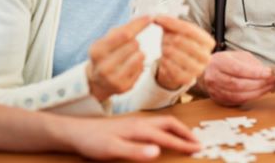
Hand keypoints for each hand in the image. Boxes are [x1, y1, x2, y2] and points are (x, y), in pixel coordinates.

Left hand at [58, 115, 199, 160]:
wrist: (76, 131)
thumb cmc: (93, 142)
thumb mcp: (113, 150)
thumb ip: (136, 151)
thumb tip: (158, 150)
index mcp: (139, 129)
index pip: (167, 136)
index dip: (183, 143)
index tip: (198, 149)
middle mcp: (140, 122)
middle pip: (169, 123)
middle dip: (185, 132)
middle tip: (198, 143)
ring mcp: (135, 122)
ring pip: (163, 122)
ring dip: (177, 129)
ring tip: (186, 138)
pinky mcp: (130, 124)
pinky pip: (156, 124)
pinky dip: (167, 129)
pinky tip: (164, 135)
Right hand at [87, 16, 151, 101]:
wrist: (97, 80)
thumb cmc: (105, 54)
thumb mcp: (107, 39)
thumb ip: (124, 28)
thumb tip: (145, 18)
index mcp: (97, 50)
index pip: (124, 34)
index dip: (139, 25)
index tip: (150, 17)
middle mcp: (104, 66)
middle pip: (134, 45)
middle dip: (134, 42)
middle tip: (127, 46)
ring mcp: (113, 79)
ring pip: (140, 56)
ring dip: (138, 53)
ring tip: (129, 56)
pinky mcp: (124, 87)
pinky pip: (141, 68)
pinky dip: (139, 64)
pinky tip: (129, 66)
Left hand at [155, 16, 214, 89]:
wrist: (178, 66)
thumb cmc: (179, 46)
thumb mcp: (178, 32)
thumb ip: (170, 23)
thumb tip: (157, 17)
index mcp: (208, 42)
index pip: (189, 29)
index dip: (172, 23)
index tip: (158, 19)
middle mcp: (206, 57)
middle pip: (181, 40)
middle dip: (168, 38)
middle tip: (164, 39)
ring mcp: (198, 69)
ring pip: (174, 53)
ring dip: (165, 49)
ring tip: (165, 48)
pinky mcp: (187, 79)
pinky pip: (170, 67)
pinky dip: (164, 61)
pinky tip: (165, 59)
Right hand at [201, 50, 274, 105]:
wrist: (207, 71)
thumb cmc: (226, 62)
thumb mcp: (238, 56)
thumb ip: (251, 63)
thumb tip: (266, 72)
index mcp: (218, 62)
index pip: (238, 69)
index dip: (255, 73)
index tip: (269, 73)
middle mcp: (214, 76)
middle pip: (238, 84)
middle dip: (258, 84)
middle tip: (272, 81)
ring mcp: (214, 90)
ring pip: (238, 95)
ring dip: (256, 93)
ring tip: (268, 88)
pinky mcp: (218, 99)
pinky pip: (237, 101)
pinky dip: (250, 97)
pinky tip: (259, 93)